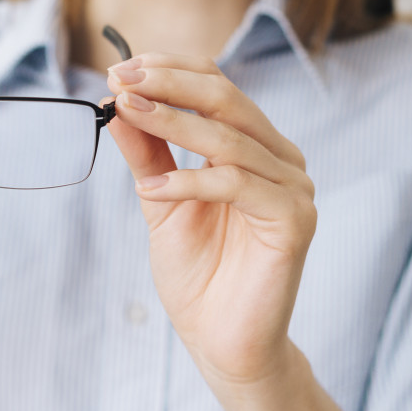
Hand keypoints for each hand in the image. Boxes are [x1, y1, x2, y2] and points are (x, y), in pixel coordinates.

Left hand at [104, 53, 316, 387]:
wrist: (221, 342)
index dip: (170, 70)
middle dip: (169, 84)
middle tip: (122, 81)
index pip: (218, 85)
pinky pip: (238, 184)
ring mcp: (294, 188)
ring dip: (171, 123)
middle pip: (227, 99)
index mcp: (255, 147)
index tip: (120, 69)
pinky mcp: (295, 221)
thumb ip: (147, 152)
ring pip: (229, 138)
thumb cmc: (198, 274)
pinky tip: (150, 192)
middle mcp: (281, 160)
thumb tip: (116, 101)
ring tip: (125, 114)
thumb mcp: (160, 201)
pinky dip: (189, 182)